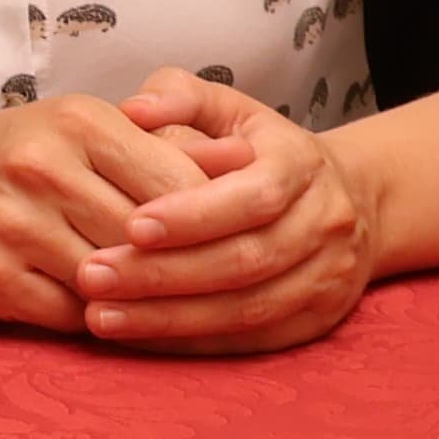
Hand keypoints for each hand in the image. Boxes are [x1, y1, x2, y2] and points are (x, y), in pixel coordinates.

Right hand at [0, 91, 217, 332]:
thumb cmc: (31, 155)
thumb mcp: (94, 131)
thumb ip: (171, 149)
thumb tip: (251, 169)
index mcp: (77, 121)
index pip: (179, 188)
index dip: (216, 225)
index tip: (238, 244)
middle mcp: (38, 167)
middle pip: (149, 242)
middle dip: (184, 269)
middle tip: (217, 289)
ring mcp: (8, 224)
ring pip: (113, 284)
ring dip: (142, 301)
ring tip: (164, 303)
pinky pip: (72, 317)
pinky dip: (98, 321)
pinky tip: (108, 312)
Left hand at [70, 70, 383, 351]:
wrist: (347, 199)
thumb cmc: (259, 149)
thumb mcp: (227, 107)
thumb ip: (178, 96)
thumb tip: (133, 109)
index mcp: (302, 165)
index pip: (254, 196)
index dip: (194, 215)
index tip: (131, 226)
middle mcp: (325, 224)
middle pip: (246, 260)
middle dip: (164, 274)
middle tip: (92, 275)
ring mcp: (328, 277)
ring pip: (248, 309)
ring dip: (171, 318)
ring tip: (100, 315)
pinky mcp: (317, 320)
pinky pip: (252, 340)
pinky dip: (193, 342)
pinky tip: (137, 335)